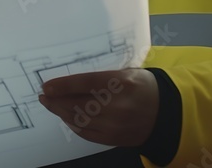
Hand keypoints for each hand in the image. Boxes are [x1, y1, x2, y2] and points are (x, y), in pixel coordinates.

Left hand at [38, 68, 158, 146]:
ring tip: (51, 104)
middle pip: (78, 104)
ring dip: (61, 112)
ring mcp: (115, 124)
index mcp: (121, 83)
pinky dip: (73, 124)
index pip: (84, 83)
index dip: (62, 86)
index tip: (46, 86)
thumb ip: (101, 76)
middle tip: (44, 96)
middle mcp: (117, 105)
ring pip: (79, 119)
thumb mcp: (126, 73)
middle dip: (56, 100)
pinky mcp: (114, 138)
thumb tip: (70, 81)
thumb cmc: (143, 87)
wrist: (167, 113)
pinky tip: (66, 117)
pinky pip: (86, 133)